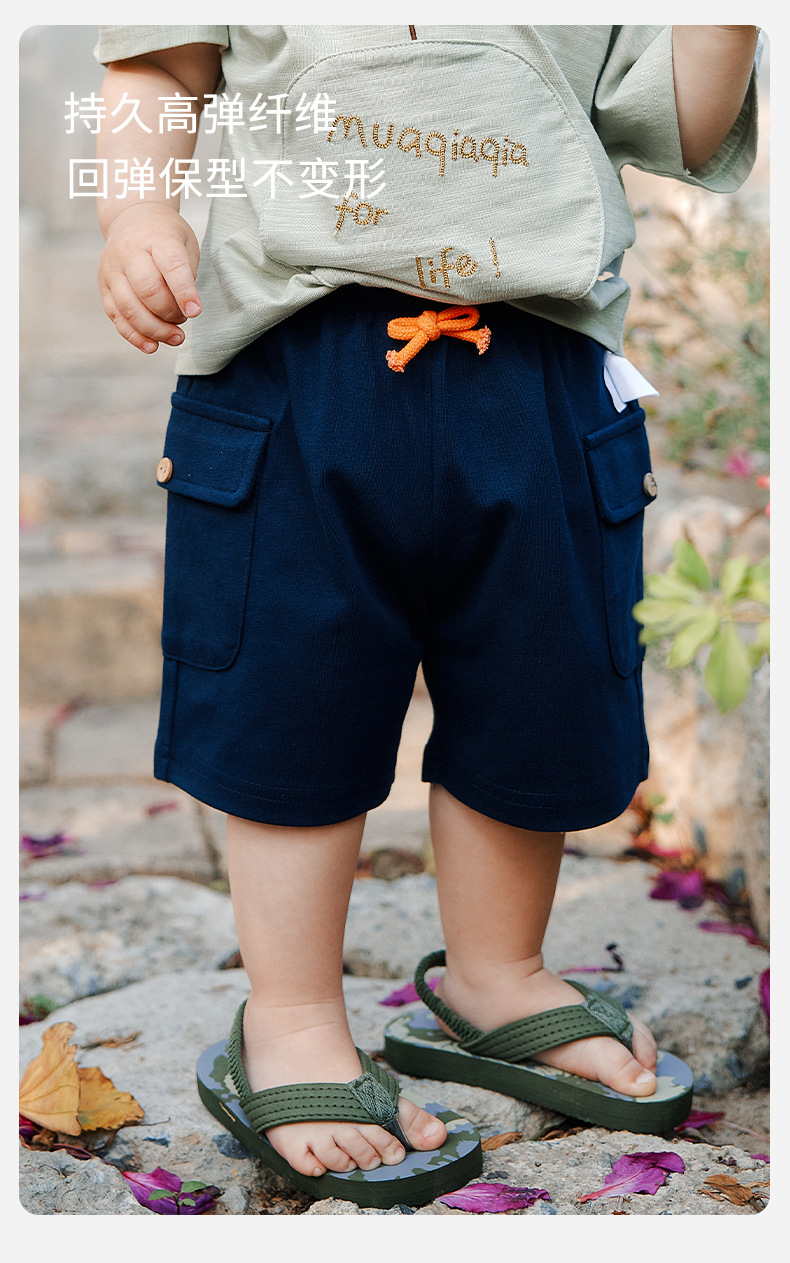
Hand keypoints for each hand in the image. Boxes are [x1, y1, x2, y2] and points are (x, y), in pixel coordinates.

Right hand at [97, 202, 201, 352]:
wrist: (132, 218)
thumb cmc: (165, 236)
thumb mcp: (185, 243)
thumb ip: (186, 274)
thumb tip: (185, 310)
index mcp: (156, 238)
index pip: (171, 266)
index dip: (184, 292)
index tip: (195, 312)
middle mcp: (129, 252)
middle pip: (147, 290)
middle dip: (170, 314)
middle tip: (184, 319)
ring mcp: (112, 270)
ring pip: (129, 308)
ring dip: (155, 330)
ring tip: (175, 337)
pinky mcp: (104, 287)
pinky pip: (117, 317)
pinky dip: (135, 336)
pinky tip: (152, 346)